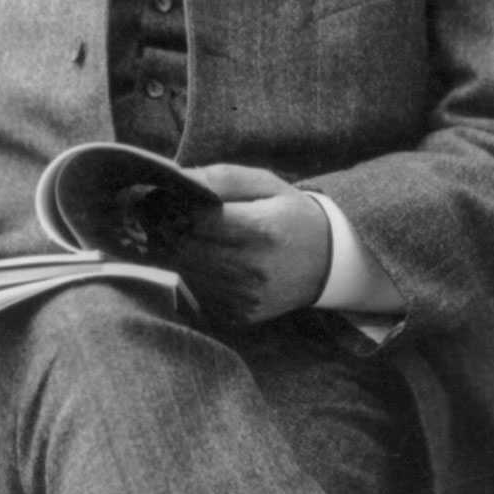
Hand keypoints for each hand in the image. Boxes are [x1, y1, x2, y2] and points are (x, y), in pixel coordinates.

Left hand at [172, 165, 330, 326]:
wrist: (328, 263)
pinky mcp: (240, 316)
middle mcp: (253, 268)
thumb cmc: (290, 215)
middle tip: (166, 217)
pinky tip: (209, 261)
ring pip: (187, 273)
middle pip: (186, 248)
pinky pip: (199, 294)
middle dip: (170, 231)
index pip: (197, 220)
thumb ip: (223, 178)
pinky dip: (195, 276)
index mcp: (260, 229)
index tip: (165, 200)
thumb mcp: (266, 184)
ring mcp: (246, 298)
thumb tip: (180, 178)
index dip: (174, 208)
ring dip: (179, 253)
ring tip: (189, 235)